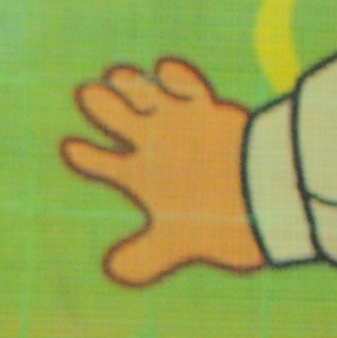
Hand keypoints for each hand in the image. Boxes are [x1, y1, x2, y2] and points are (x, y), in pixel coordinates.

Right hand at [63, 58, 264, 286]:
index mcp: (140, 176)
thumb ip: (146, 257)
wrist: (267, 185)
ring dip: (131, 85)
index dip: (85, 155)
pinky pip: (188, 86)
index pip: (102, 163)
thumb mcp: (177, 245)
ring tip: (117, 73)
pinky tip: (165, 66)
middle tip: (86, 91)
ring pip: (147, 96)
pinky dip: (175, 76)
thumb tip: (114, 271)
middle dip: (101, 106)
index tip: (70, 146)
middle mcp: (154, 143)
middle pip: (119, 119)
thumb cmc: (219, 220)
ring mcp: (182, 122)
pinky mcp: (211, 109)